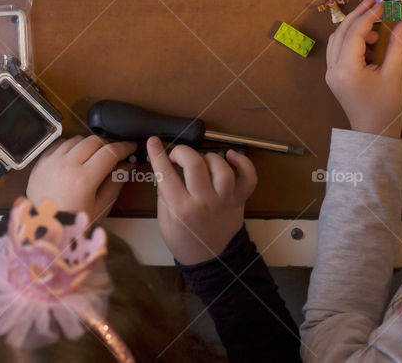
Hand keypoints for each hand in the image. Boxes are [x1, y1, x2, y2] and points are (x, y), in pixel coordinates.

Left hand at [26, 136, 137, 220]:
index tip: (130, 147)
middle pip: (94, 141)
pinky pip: (59, 144)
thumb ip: (115, 184)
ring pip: (76, 139)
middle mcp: (66, 166)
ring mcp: (51, 163)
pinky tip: (74, 157)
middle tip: (113, 155)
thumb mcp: (100, 207)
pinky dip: (70, 147)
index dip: (124, 147)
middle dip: (107, 145)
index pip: (110, 152)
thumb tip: (126, 165)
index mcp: (83, 179)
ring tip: (92, 157)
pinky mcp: (40, 164)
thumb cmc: (72, 222)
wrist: (44, 230)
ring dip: (88, 145)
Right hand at [147, 138, 256, 264]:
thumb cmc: (184, 241)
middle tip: (176, 155)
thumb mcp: (164, 224)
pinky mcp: (240, 200)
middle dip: (182, 152)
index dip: (158, 155)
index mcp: (182, 209)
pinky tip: (231, 156)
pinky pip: (249, 177)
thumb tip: (165, 171)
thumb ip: (164, 197)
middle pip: (195, 165)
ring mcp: (225, 200)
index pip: (166, 175)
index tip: (153, 141)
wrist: (212, 260)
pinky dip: (243, 162)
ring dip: (209, 158)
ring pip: (222, 168)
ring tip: (201, 161)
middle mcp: (205, 202)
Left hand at [325, 0, 401, 138]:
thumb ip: (397, 45)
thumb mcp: (394, 74)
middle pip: (341, 32)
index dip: (368, 15)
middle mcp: (333, 69)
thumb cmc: (386, 107)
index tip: (381, 3)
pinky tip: (369, 42)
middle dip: (358, 15)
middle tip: (373, 1)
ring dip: (353, 27)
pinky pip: (338, 49)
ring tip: (376, 27)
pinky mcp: (333, 75)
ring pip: (337, 39)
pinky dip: (351, 39)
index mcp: (347, 69)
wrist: (374, 133)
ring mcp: (330, 72)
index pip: (355, 33)